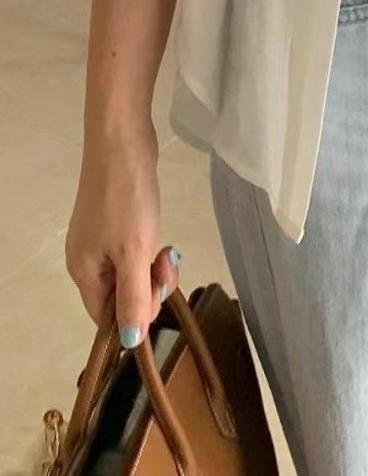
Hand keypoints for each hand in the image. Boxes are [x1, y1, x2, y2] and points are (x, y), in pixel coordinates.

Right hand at [65, 120, 180, 347]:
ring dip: (154, 267)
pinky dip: (151, 248)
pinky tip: (163, 238)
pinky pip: (135, 250)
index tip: (159, 295)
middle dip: (150, 287)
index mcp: (83, 273)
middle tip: (167, 261)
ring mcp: (100, 239)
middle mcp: (87, 260)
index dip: (136, 316)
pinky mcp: (116, 220)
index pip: (106, 318)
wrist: (122, 140)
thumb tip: (130, 342)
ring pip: (132, 271)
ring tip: (169, 248)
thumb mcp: (134, 252)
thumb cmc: (126, 198)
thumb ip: (133, 297)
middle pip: (121, 295)